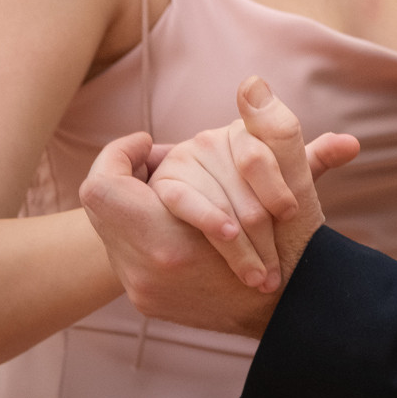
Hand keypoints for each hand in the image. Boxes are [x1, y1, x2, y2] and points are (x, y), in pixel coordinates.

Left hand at [80, 78, 356, 334]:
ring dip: (135, 202)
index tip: (150, 143)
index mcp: (169, 242)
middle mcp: (144, 272)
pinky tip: (178, 219)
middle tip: (157, 161)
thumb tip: (253, 83)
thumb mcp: (292, 184)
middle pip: (99, 205)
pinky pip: (124, 252)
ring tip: (170, 187)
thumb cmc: (296, 248)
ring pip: (109, 228)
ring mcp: (143, 290)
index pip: (101, 187)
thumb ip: (275, 130)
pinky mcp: (147, 301)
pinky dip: (145, 228)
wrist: (297, 314)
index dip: (119, 154)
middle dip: (126, 175)